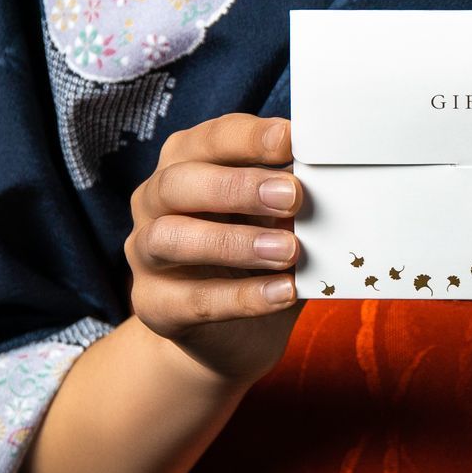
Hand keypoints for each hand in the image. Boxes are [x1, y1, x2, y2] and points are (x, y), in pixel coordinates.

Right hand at [126, 112, 304, 387]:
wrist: (225, 334)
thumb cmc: (253, 257)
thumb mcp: (274, 219)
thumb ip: (288, 200)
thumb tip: (326, 183)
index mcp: (185, 164)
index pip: (210, 140)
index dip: (250, 138)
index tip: (292, 139)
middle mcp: (154, 202)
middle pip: (178, 182)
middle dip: (237, 186)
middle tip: (292, 195)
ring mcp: (145, 255)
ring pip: (170, 238)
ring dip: (233, 242)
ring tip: (288, 250)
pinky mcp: (154, 306)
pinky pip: (194, 300)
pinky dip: (243, 296)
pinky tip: (283, 292)